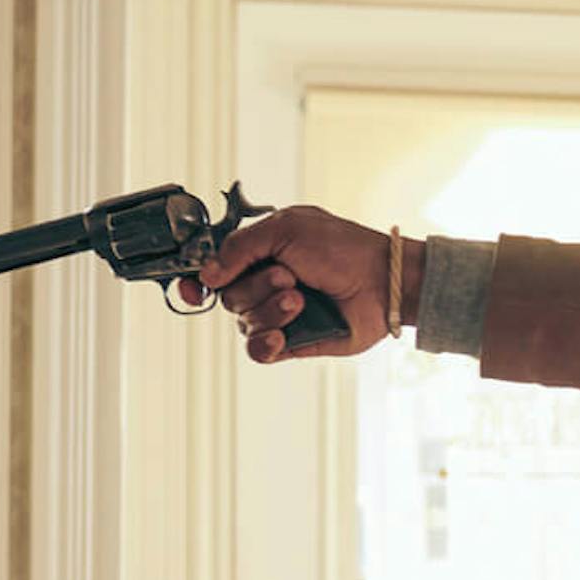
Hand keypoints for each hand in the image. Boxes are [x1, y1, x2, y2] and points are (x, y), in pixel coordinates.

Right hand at [175, 205, 392, 362]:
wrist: (383, 282)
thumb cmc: (343, 248)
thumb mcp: (286, 229)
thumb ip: (240, 246)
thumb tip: (206, 275)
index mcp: (259, 252)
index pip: (213, 270)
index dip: (198, 281)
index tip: (196, 289)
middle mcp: (264, 283)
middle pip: (228, 296)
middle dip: (256, 286)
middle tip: (290, 276)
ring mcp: (278, 313)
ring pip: (244, 322)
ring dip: (270, 309)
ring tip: (301, 298)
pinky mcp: (293, 340)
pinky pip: (258, 351)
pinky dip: (265, 343)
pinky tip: (282, 336)